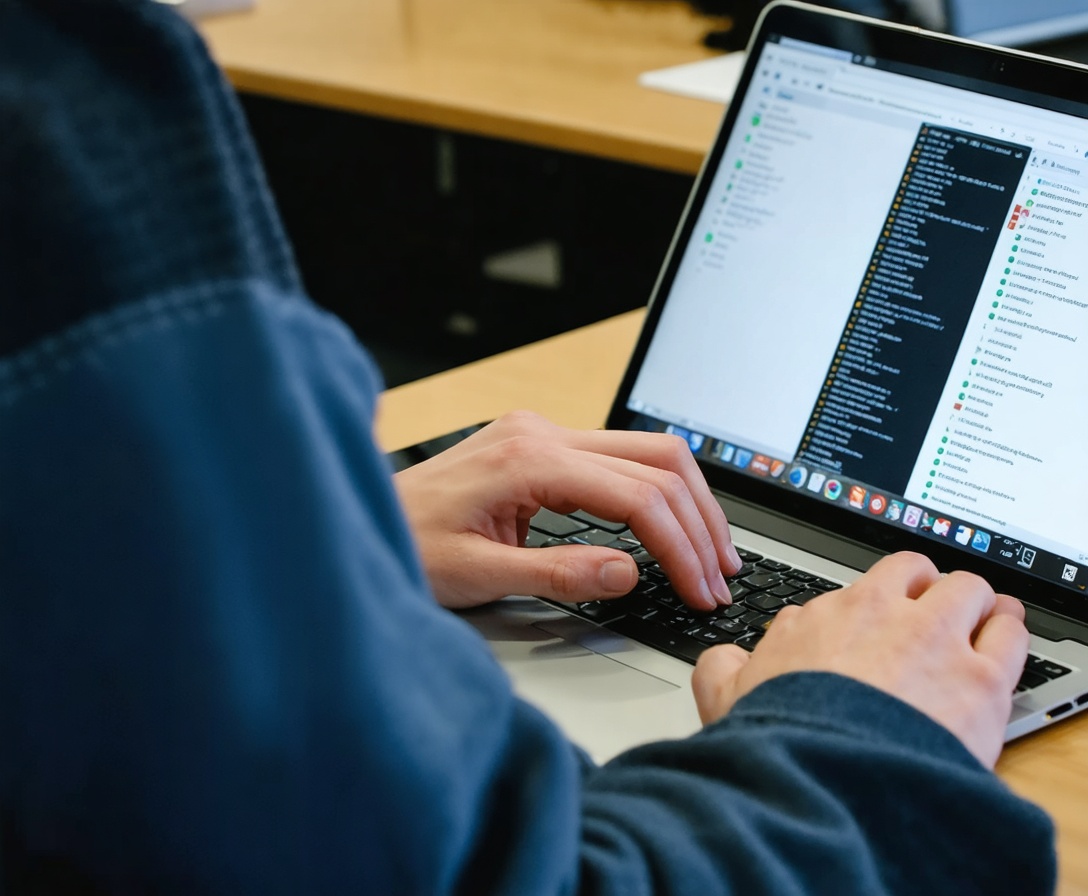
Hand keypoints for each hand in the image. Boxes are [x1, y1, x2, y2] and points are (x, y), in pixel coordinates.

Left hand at [393, 411, 742, 609]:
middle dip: (700, 520)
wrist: (360, 516)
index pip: (636, 495)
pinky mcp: (542, 447)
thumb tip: (630, 573)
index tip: (701, 591)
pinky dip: (655, 495)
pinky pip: (620, 460)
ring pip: (646, 453)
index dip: (680, 547)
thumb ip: (557, 573)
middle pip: (657, 460)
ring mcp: (543, 434)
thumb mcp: (475, 574)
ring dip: (686, 503)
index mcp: (528, 458)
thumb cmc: (404, 544)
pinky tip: (668, 529)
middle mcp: (542, 433)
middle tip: (722, 575)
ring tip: (711, 555)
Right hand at [691, 552, 1028, 767]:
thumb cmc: (782, 739)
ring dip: (972, 602)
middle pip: (913, 573)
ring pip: (967, 590)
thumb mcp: (725, 696)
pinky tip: (1005, 638)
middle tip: (928, 613)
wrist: (827, 775)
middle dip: (923, 588)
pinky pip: (1009, 633)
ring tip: (978, 618)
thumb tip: (723, 657)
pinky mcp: (980, 677)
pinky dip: (1009, 631)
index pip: (855, 593)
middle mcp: (881, 615)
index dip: (865, 612)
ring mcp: (934, 640)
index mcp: (824, 616)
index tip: (871, 627)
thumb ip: (720, 666)